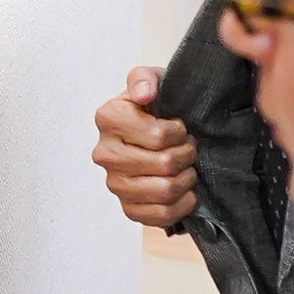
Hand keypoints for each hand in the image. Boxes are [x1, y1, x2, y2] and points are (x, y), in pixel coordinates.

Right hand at [92, 67, 196, 230]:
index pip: (157, 136)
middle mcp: (104, 153)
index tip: (180, 127)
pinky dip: (182, 205)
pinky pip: (161, 215)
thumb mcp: (152, 81)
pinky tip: (185, 191)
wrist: (154, 134)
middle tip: (188, 148)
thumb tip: (145, 94)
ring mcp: (114, 183)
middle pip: (163, 164)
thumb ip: (145, 78)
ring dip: (186, 179)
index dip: (179, 133)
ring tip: (187, 167)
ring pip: (165, 190)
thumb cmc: (155, 107)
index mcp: (107, 118)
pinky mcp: (127, 207)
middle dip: (186, 155)